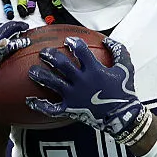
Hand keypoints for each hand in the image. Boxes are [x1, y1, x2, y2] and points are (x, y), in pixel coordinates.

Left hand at [26, 36, 151, 144]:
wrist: (123, 116)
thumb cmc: (125, 92)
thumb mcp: (126, 68)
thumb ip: (118, 51)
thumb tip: (107, 40)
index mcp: (95, 70)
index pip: (80, 51)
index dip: (73, 43)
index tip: (68, 40)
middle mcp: (82, 81)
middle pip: (61, 65)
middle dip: (50, 55)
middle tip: (44, 52)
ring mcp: (74, 95)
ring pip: (53, 83)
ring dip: (40, 75)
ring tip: (32, 71)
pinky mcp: (70, 109)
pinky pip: (52, 108)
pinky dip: (40, 105)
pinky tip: (30, 100)